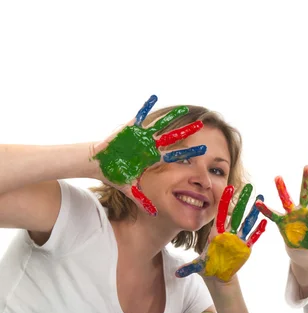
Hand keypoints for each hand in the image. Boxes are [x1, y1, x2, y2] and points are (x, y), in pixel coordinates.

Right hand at [92, 95, 205, 215]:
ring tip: (184, 109)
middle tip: (202, 127)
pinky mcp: (130, 128)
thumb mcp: (130, 189)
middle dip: (187, 133)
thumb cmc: (114, 174)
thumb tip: (154, 214)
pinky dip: (146, 106)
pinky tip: (154, 97)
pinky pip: (140, 115)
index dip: (188, 154)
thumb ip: (143, 200)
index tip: (203, 152)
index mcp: (153, 159)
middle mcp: (151, 146)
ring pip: (161, 125)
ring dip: (172, 117)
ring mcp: (142, 136)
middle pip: (173, 138)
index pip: (175, 156)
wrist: (97, 163)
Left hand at [175, 184, 266, 281]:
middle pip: (236, 214)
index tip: (228, 188)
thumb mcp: (198, 266)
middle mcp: (228, 233)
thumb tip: (177, 273)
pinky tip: (265, 220)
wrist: (219, 276)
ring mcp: (238, 239)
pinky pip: (253, 236)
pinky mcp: (245, 247)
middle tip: (249, 186)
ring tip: (261, 200)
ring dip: (253, 211)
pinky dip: (259, 228)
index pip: (221, 214)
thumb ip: (190, 267)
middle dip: (243, 200)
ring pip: (246, 222)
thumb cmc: (208, 267)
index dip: (224, 201)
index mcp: (217, 233)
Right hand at [255, 165, 307, 251]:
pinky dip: (266, 210)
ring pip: (287, 199)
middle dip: (306, 181)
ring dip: (282, 189)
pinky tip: (258, 203)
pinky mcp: (282, 222)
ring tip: (278, 177)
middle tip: (307, 166)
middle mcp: (303, 210)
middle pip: (305, 193)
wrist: (303, 248)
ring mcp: (292, 214)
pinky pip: (273, 214)